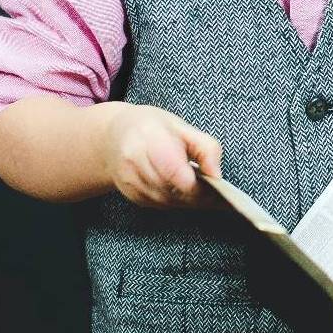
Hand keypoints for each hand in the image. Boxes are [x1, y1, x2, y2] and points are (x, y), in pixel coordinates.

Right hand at [100, 103, 224, 209]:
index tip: (218, 187)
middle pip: (173, 191)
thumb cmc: (153, 128)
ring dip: (189, 201)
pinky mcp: (130, 195)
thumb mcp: (183, 127)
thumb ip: (205, 148)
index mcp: (149, 141)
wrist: (114, 136)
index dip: (199, 186)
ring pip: (168, 202)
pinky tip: (186, 193)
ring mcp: (129, 182)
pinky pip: (160, 205)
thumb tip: (217, 175)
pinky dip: (177, 201)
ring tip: (205, 192)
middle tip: (219, 194)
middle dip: (198, 195)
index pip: (176, 174)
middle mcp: (134, 164)